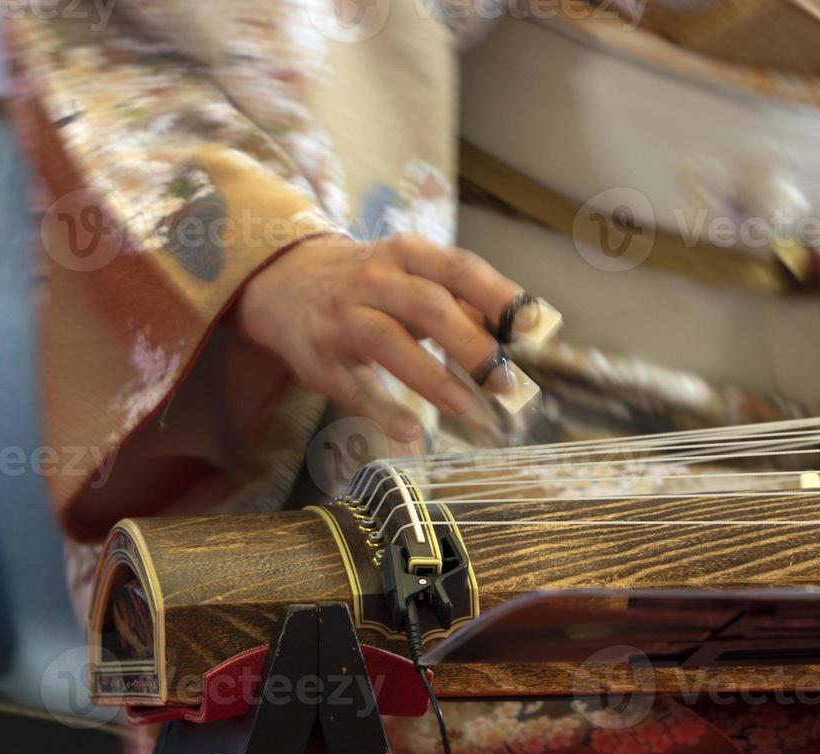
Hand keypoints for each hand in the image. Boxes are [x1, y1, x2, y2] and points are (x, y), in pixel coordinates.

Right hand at [229, 233, 522, 439]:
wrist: (285, 282)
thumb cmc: (373, 285)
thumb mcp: (415, 277)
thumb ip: (464, 302)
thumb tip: (522, 330)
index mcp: (407, 256)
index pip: (460, 269)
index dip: (499, 296)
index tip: (534, 326)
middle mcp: (373, 279)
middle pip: (428, 306)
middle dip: (471, 345)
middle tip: (506, 383)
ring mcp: (342, 316)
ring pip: (387, 340)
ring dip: (431, 377)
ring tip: (468, 409)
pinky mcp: (319, 356)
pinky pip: (352, 384)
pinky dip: (382, 409)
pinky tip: (410, 431)